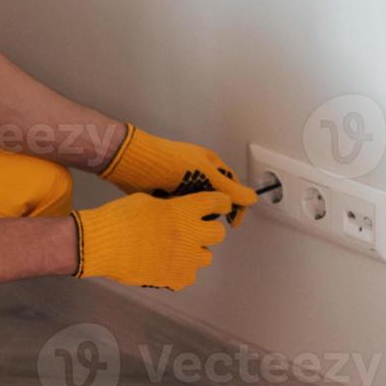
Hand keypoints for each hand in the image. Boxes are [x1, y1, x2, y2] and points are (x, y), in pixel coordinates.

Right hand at [73, 192, 230, 290]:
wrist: (101, 245)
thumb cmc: (120, 218)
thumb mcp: (149, 201)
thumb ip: (171, 208)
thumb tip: (179, 212)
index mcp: (185, 210)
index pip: (218, 202)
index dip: (221, 203)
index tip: (219, 205)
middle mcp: (191, 234)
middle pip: (218, 233)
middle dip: (209, 231)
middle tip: (194, 231)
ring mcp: (185, 259)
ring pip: (206, 257)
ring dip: (195, 252)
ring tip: (175, 250)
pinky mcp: (176, 279)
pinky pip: (189, 276)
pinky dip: (180, 271)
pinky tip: (164, 264)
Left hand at [101, 125, 256, 225]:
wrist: (132, 163)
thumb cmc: (168, 162)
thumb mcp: (204, 174)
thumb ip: (229, 189)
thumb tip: (253, 199)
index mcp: (210, 165)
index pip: (233, 188)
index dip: (236, 205)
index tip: (232, 223)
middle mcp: (197, 175)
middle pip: (215, 201)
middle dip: (210, 211)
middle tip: (201, 215)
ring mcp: (181, 185)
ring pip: (197, 208)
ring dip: (194, 213)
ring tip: (184, 211)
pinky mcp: (167, 194)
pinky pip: (181, 210)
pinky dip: (180, 214)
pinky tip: (173, 215)